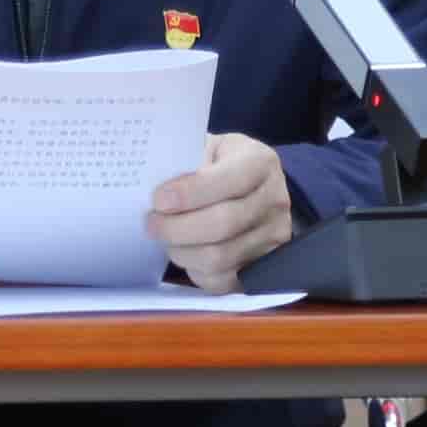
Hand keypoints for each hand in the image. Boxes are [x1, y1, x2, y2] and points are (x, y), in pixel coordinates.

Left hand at [148, 134, 293, 293]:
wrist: (250, 188)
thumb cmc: (220, 164)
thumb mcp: (208, 147)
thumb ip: (187, 161)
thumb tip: (156, 186)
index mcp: (260, 163)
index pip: (229, 180)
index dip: (190, 193)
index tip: (158, 199)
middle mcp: (274, 200)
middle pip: (223, 224)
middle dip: (177, 227)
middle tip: (152, 223)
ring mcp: (273, 237)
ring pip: (220, 257)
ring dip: (181, 251)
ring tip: (165, 238)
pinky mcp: (263, 266)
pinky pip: (222, 280)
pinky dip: (195, 269)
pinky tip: (185, 252)